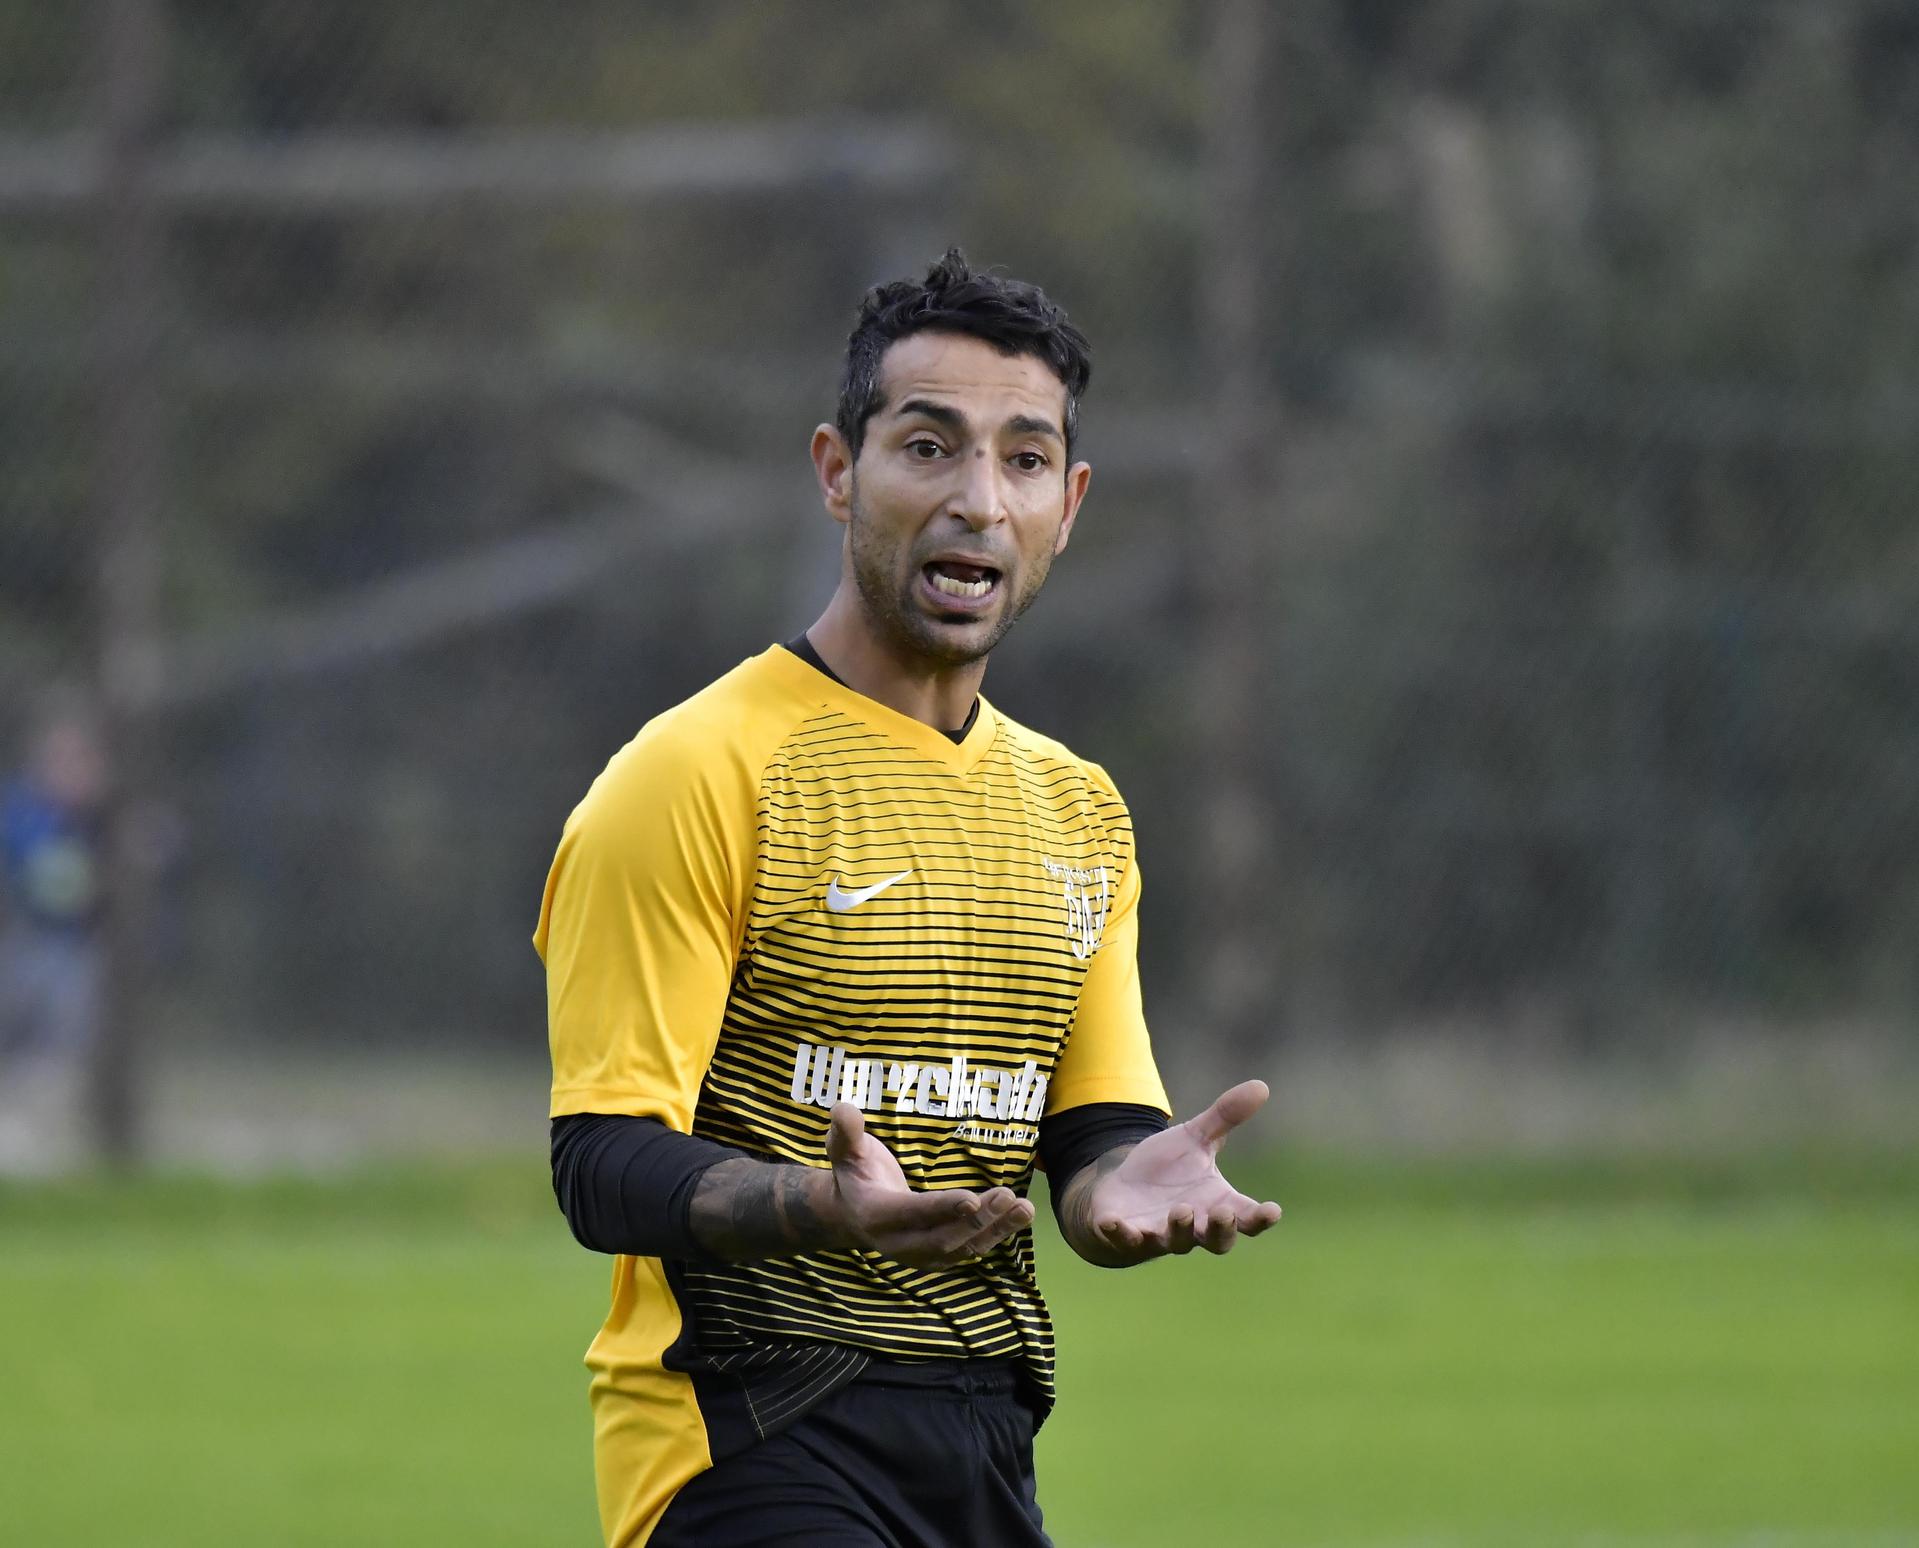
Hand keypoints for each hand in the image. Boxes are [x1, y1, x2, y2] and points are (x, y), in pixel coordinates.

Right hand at [826, 1103, 1034, 1266]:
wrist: (851, 1213)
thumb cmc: (853, 1172)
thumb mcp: (844, 1149)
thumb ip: (846, 1131)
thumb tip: (843, 1107)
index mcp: (876, 1215)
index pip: (913, 1214)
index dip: (941, 1208)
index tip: (972, 1198)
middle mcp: (898, 1244)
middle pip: (943, 1238)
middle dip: (977, 1219)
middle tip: (1008, 1195)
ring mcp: (919, 1255)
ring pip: (962, 1248)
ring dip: (996, 1230)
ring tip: (1025, 1208)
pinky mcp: (937, 1257)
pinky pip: (969, 1250)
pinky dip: (996, 1235)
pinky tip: (1020, 1216)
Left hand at [1076, 1079, 1281, 1263]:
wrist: (1125, 1188)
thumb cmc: (1169, 1168)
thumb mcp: (1195, 1138)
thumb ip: (1225, 1117)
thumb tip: (1261, 1085)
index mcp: (1217, 1204)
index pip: (1246, 1218)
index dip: (1260, 1218)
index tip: (1273, 1211)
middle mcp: (1194, 1226)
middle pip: (1217, 1240)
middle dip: (1221, 1229)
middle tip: (1223, 1213)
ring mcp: (1160, 1234)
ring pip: (1176, 1242)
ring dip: (1180, 1229)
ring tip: (1181, 1210)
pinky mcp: (1126, 1235)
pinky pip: (1125, 1240)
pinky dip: (1121, 1234)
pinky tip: (1113, 1221)